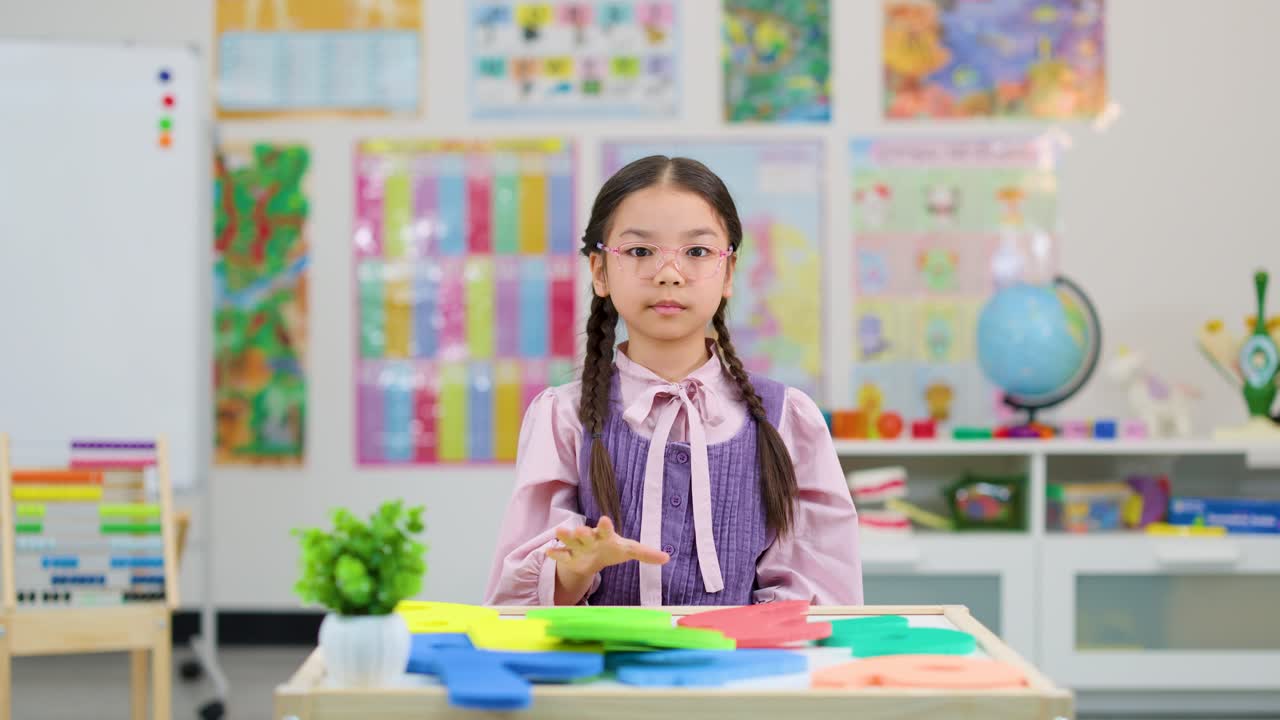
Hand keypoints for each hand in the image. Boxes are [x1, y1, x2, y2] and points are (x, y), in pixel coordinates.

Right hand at [548, 516, 668, 603]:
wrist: (593, 556)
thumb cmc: (612, 550)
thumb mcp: (628, 551)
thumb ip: (645, 553)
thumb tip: (667, 558)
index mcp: (604, 536)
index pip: (606, 529)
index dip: (605, 526)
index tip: (604, 519)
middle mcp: (590, 539)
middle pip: (585, 535)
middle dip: (582, 533)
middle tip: (580, 530)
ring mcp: (578, 548)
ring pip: (570, 541)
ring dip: (565, 537)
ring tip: (560, 531)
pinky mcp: (569, 557)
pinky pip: (561, 555)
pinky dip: (556, 554)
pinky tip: (548, 552)